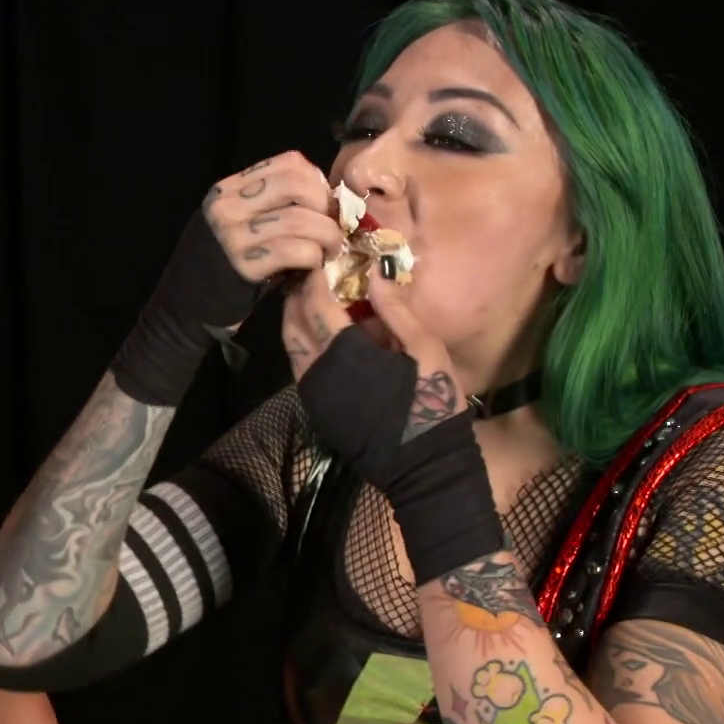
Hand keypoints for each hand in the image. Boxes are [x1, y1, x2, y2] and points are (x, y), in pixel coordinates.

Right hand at [202, 151, 347, 284]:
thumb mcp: (238, 222)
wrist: (188, 304)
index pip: (289, 163)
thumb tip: (324, 196)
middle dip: (325, 206)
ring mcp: (233, 235)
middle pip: (296, 184)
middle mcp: (227, 206)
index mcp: (229, 189)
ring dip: (327, 235)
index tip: (324, 205)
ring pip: (299, 219)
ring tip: (330, 249)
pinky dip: (313, 256)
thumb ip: (271, 204)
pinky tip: (315, 264)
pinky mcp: (243, 265)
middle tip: (333, 227)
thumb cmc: (224, 264)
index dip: (317, 181)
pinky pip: (293, 250)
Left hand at [290, 269, 469, 478]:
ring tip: (320, 301)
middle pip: (293, 323)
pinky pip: (302, 368)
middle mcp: (317, 371)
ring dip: (299, 320)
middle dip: (300, 295)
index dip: (318, 276)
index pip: (316, 303)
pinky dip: (307, 345)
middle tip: (316, 275)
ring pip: (292, 347)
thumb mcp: (425, 349)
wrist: (423, 467)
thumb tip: (375, 273)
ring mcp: (312, 393)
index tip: (326, 257)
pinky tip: (329, 337)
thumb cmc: (431, 404)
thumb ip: (395, 310)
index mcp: (344, 353)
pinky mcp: (316, 409)